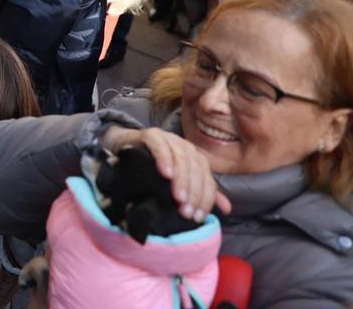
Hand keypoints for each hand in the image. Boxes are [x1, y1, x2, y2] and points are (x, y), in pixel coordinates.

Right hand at [101, 126, 231, 220]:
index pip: (207, 180)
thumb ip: (200, 193)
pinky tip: (165, 173)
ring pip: (181, 157)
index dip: (205, 199)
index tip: (197, 217)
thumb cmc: (152, 168)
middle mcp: (185, 147)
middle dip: (193, 192)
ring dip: (181, 178)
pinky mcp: (150, 134)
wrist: (125, 148)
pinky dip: (164, 158)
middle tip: (186, 211)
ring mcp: (169, 138)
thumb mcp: (177, 183)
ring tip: (177, 197)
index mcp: (196, 159)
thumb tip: (227, 209)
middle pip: (196, 169)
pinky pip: (160, 145)